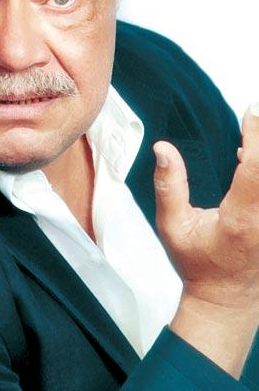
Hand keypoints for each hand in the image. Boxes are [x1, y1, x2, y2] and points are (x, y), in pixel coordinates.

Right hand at [153, 103, 258, 376]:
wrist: (225, 299)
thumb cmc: (196, 263)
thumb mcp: (172, 226)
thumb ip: (168, 184)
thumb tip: (163, 147)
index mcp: (240, 218)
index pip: (255, 167)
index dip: (256, 134)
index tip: (249, 112)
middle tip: (254, 117)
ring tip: (252, 133)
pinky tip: (253, 157)